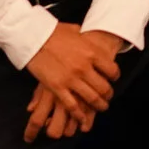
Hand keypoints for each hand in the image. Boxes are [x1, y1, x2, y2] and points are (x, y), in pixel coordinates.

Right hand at [23, 25, 122, 140]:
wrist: (34, 36)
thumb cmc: (54, 31)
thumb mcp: (77, 32)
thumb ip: (87, 40)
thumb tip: (92, 39)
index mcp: (92, 53)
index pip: (112, 70)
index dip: (114, 77)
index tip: (112, 79)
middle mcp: (85, 67)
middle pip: (104, 88)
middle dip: (108, 95)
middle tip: (107, 97)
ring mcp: (71, 79)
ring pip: (92, 99)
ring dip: (98, 105)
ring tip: (100, 107)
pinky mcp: (57, 87)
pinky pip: (72, 105)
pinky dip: (79, 114)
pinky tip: (82, 117)